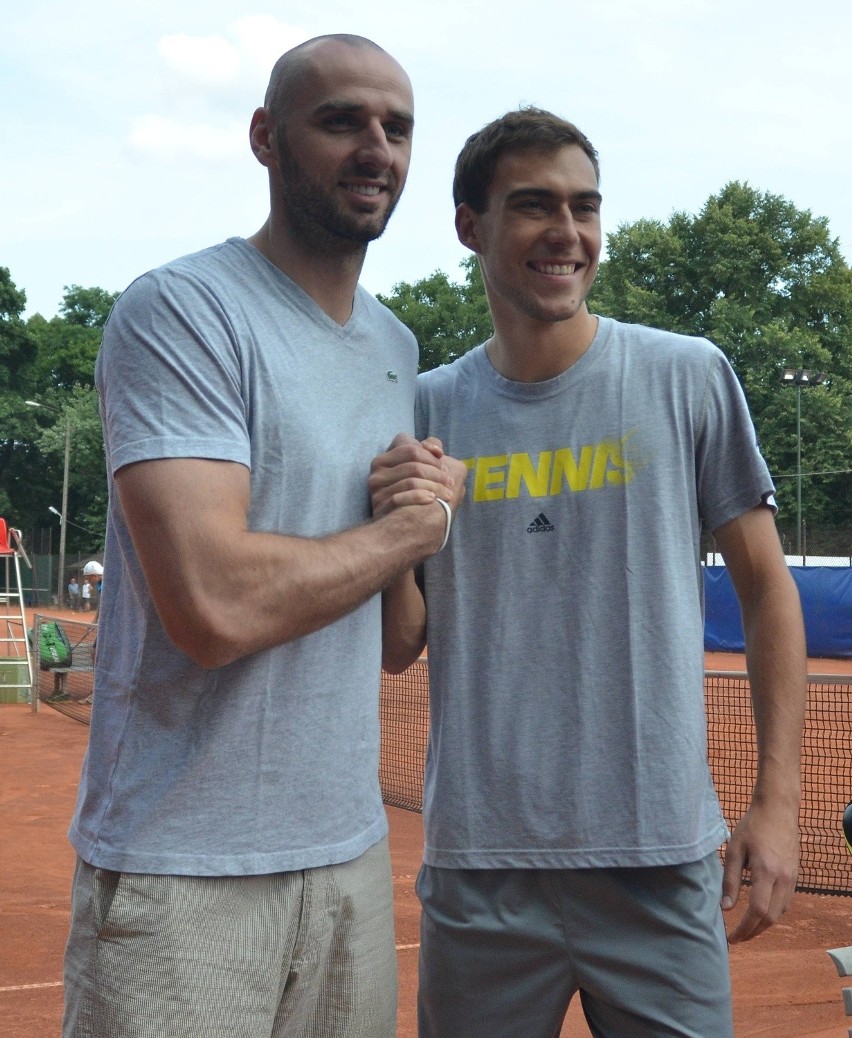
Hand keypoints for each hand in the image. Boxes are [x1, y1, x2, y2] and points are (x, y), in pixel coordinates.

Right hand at [369, 433, 460, 516]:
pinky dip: (420, 497)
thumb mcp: (419, 469)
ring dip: (435, 486)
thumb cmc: (417, 495)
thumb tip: (437, 450)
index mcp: (386, 459)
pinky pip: (401, 498)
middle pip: (414, 462)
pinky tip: (431, 500)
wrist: (402, 529)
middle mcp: (378, 471)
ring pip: (412, 480)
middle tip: (450, 481)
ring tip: (447, 494)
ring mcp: (377, 489)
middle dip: (437, 471)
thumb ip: (427, 452)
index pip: (410, 447)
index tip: (443, 461)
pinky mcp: (380, 505)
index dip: (429, 453)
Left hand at [721, 798, 799, 942]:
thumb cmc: (752, 826)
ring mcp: (792, 878)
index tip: (731, 937)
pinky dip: (773, 912)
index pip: (758, 911)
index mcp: (766, 871)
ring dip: (763, 924)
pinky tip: (760, 912)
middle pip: (771, 918)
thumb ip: (730, 879)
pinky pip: (785, 902)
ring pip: (780, 912)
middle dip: (753, 932)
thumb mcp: (735, 849)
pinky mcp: (795, 876)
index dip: (744, 928)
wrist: (778, 810)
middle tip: (737, 937)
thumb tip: (725, 908)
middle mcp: (783, 879)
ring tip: (746, 928)